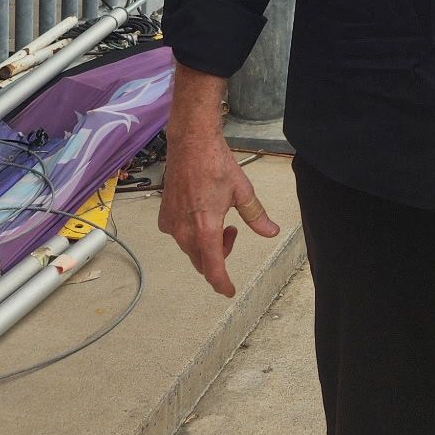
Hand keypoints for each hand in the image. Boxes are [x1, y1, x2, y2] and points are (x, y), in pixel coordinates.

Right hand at [158, 130, 279, 296]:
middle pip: (201, 261)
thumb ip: (256, 216)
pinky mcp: (163, 216)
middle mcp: (184, 231)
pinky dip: (192, 233)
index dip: (222, 283)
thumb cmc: (216, 164)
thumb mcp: (243, 191)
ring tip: (220, 219)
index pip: (213, 268)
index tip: (229, 290)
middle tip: (232, 232)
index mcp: (206, 228)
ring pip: (190, 249)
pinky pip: (178, 236)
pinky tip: (201, 214)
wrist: (191, 143)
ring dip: (206, 244)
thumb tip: (271, 232)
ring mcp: (171, 224)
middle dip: (218, 256)